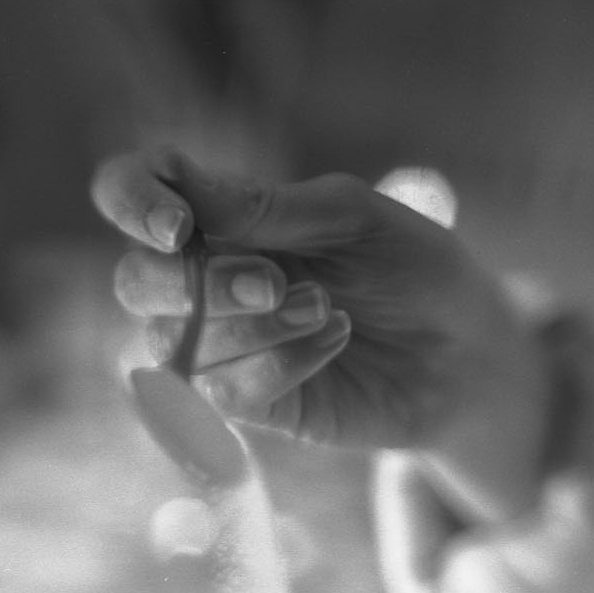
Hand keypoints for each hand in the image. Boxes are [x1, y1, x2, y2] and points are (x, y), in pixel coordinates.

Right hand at [92, 148, 552, 518]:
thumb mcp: (354, 219)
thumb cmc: (412, 269)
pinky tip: (331, 344)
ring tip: (328, 313)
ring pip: (173, 345)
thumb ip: (266, 205)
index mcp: (221, 214)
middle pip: (135, 282)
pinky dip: (278, 367)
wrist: (466, 357)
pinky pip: (220, 394)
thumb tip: (180, 187)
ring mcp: (218, 347)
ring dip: (252, 330)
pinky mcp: (244, 406)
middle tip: (279, 283)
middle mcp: (203, 278)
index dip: (131, 201)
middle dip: (200, 285)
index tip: (180, 225)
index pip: (127, 192)